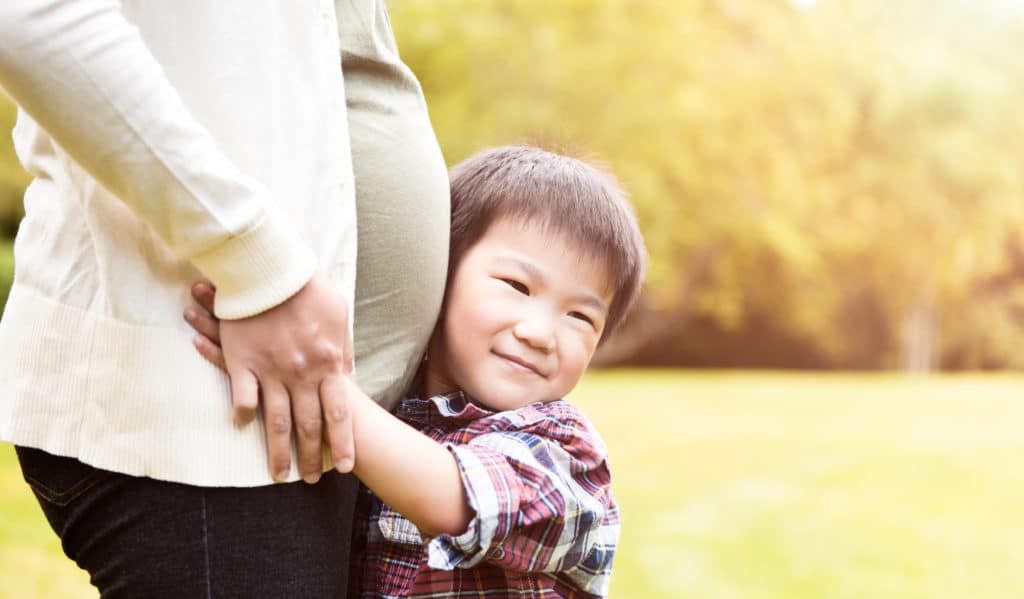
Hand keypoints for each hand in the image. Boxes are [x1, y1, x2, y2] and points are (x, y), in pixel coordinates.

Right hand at [185, 275, 354, 482]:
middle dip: (312, 457)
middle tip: (311, 481)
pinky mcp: (243, 362)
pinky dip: (244, 417)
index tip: (347, 467)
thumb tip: (347, 376)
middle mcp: (302, 374)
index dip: (344, 443)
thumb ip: (342, 352)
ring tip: (279, 475)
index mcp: (329, 363)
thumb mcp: (338, 318)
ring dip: (279, 452)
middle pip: (310, 426)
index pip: (340, 413)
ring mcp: (272, 370)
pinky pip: (243, 398)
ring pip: (277, 422)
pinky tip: (244, 430)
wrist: (272, 270)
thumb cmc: (309, 289)